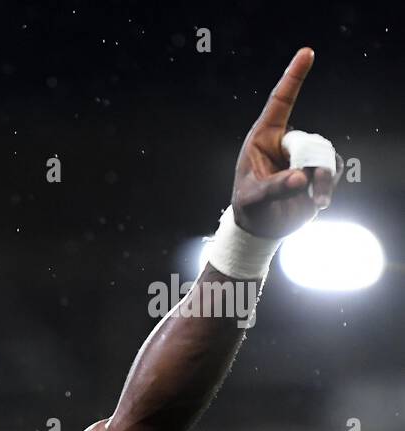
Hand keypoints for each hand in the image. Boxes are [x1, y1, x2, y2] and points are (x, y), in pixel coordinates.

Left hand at [231, 48, 340, 238]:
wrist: (263, 226)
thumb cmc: (249, 206)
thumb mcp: (253, 198)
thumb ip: (274, 187)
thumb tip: (302, 178)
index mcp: (263, 137)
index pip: (280, 102)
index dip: (293, 77)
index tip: (306, 53)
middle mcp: (285, 141)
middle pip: (309, 139)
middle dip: (310, 164)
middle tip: (300, 185)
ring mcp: (303, 153)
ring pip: (325, 154)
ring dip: (323, 178)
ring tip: (315, 199)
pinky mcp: (317, 167)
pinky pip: (333, 166)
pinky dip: (329, 184)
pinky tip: (319, 201)